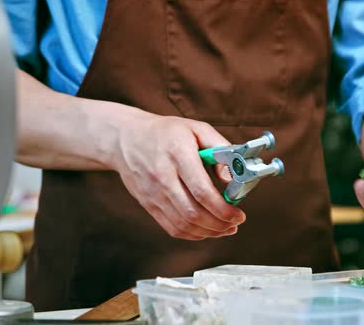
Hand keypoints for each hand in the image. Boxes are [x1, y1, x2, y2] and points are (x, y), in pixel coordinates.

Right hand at [113, 112, 244, 239]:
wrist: (125, 138)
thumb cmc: (165, 132)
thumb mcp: (196, 128)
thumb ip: (219, 147)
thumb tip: (231, 176)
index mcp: (177, 154)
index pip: (201, 191)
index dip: (223, 209)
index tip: (238, 213)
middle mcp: (162, 176)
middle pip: (193, 212)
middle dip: (219, 224)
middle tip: (235, 223)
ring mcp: (153, 193)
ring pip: (183, 225)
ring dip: (208, 232)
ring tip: (225, 229)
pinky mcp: (148, 204)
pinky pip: (171, 227)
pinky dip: (192, 234)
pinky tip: (206, 230)